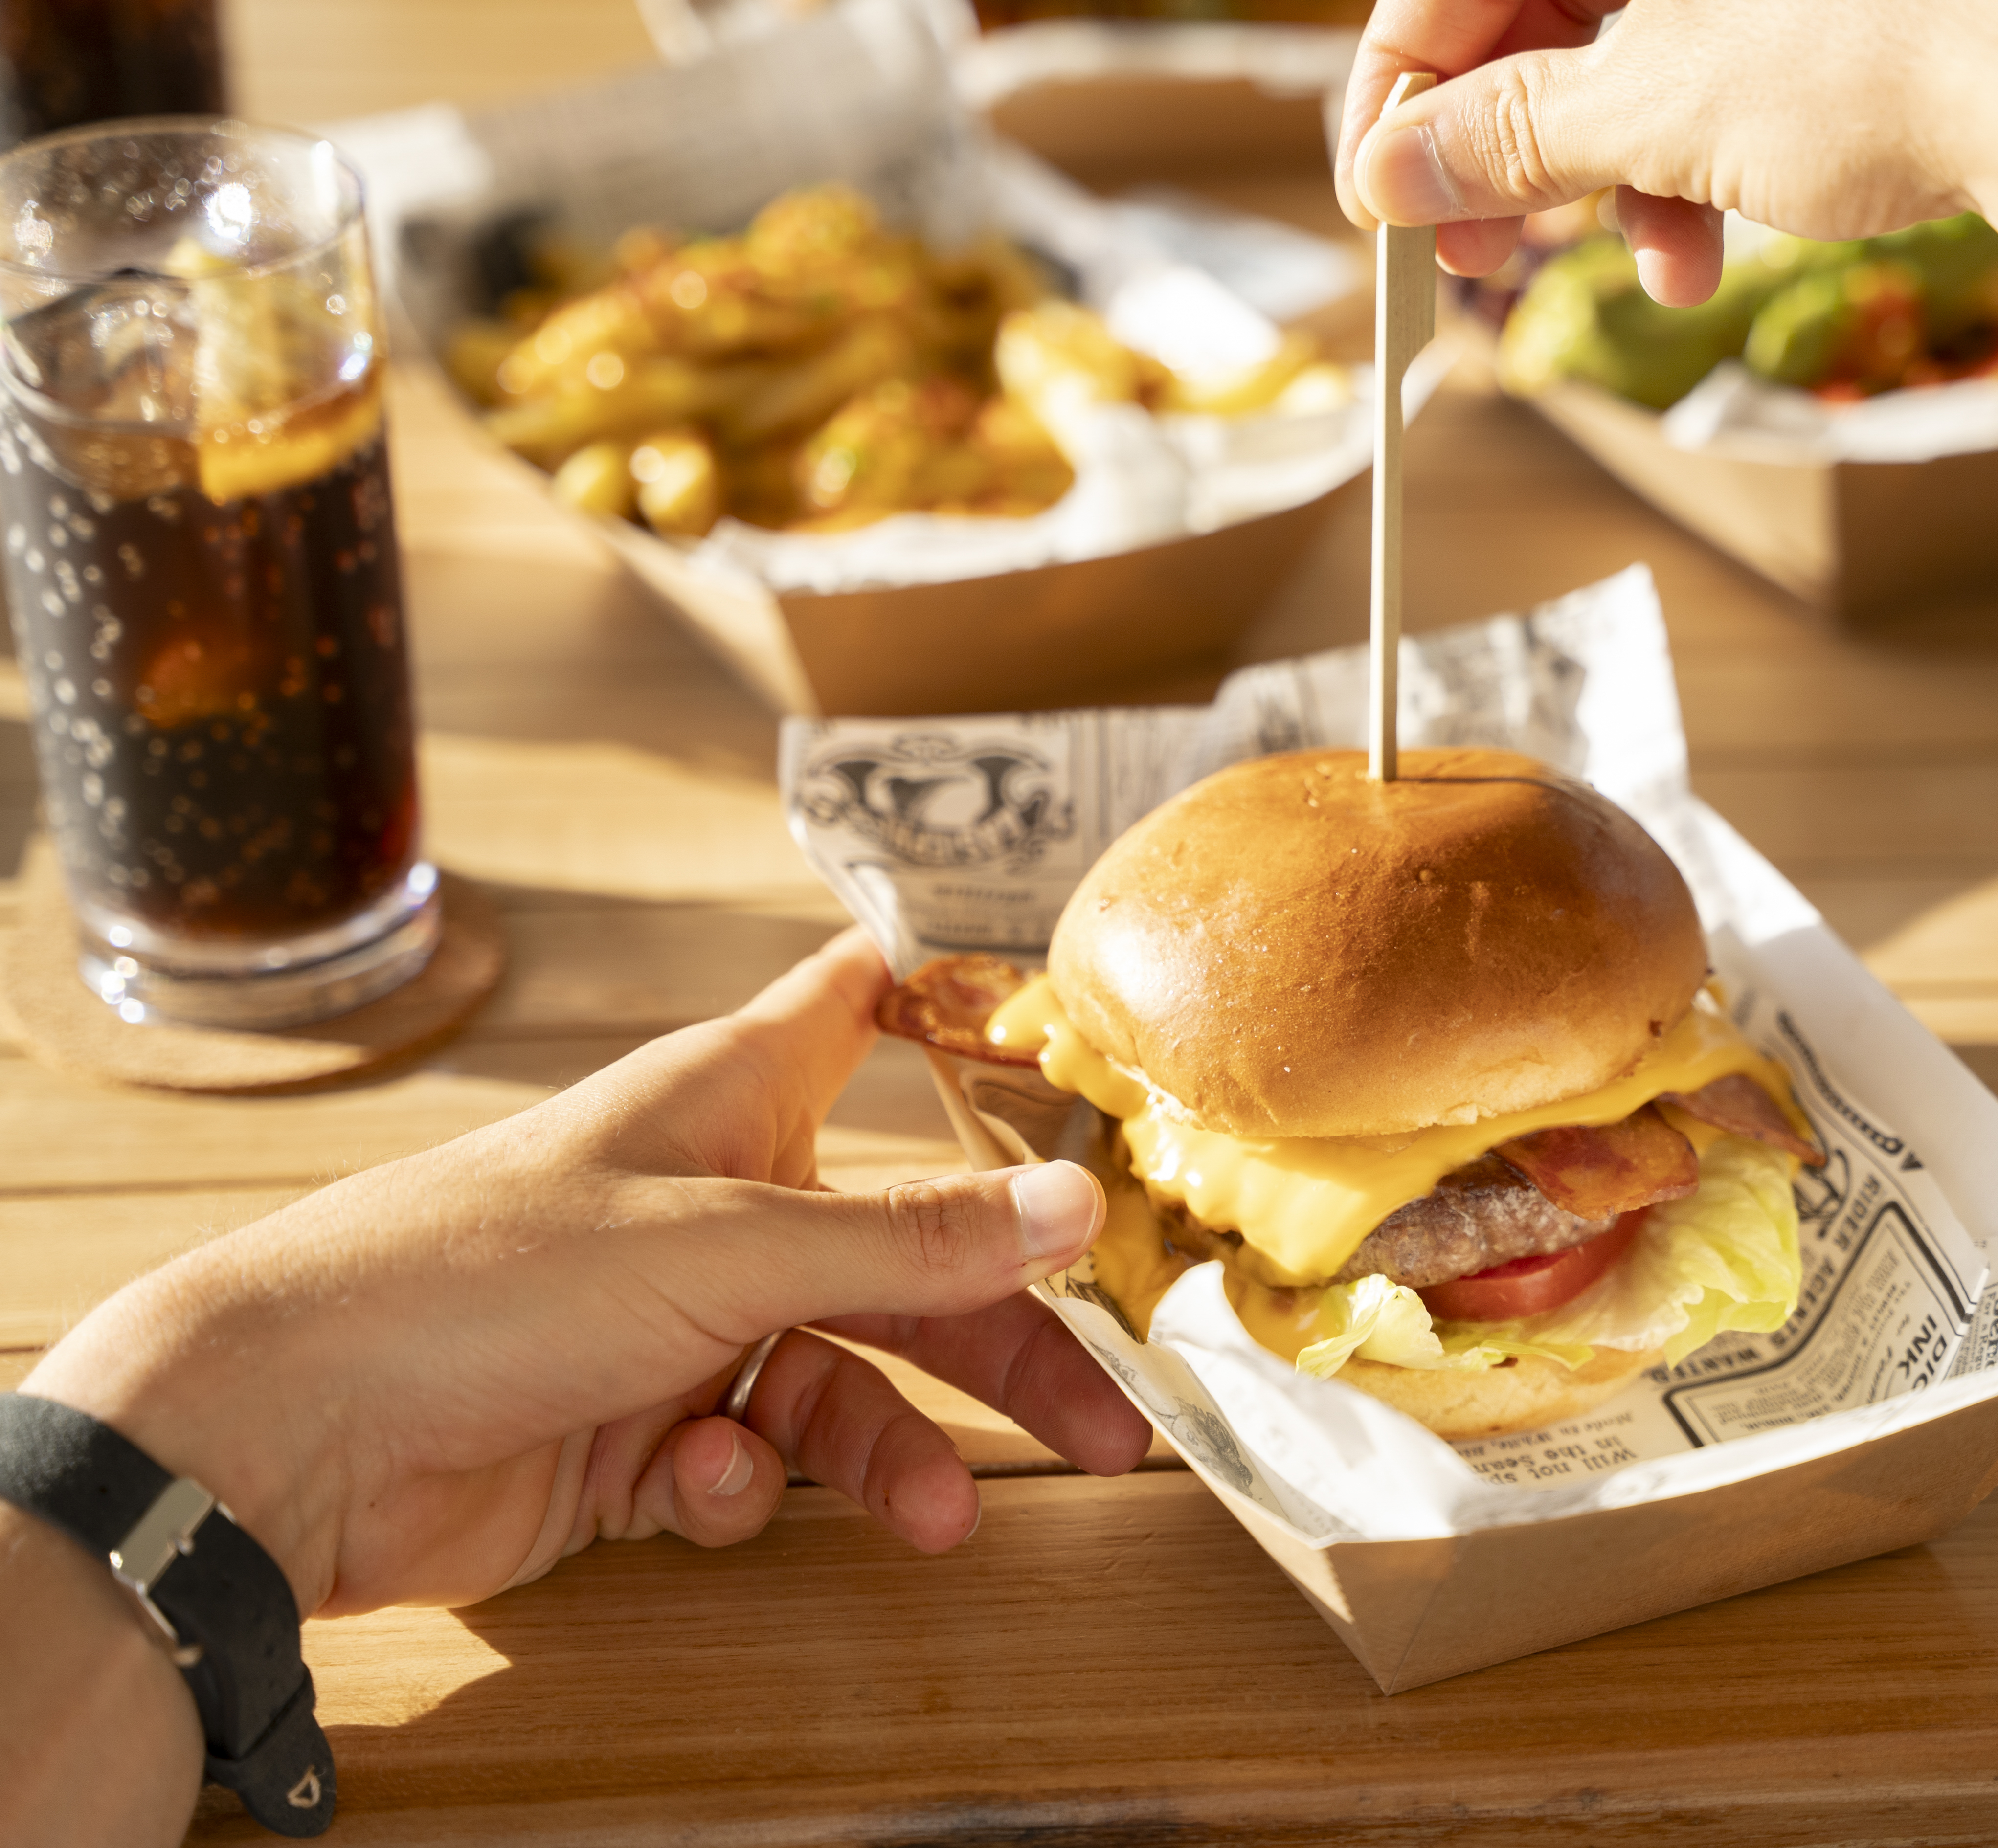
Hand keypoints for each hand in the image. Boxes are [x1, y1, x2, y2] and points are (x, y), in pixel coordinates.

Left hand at [21, 929, 1150, 1617]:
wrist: (292, 1435)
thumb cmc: (487, 1277)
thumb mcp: (727, 1247)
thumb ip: (910, 1241)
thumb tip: (1078, 1209)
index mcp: (734, 1104)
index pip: (862, 1009)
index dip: (961, 1010)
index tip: (1076, 1044)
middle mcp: (721, 1206)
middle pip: (908, 1261)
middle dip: (1007, 1347)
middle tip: (1113, 1429)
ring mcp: (680, 1328)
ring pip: (844, 1385)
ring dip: (892, 1451)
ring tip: (937, 1516)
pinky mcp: (639, 1440)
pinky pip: (750, 1462)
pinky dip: (745, 1482)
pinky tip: (704, 1478)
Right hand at [1332, 0, 1997, 302]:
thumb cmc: (1889, 41)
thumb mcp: (1660, 104)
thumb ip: (1510, 138)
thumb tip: (1392, 175)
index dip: (1401, 99)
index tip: (1389, 206)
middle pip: (1540, 9)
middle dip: (1514, 150)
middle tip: (1483, 262)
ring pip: (1632, 46)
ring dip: (1613, 175)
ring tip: (1653, 269)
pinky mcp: (1837, 0)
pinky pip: (1718, 58)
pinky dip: (1697, 154)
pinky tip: (1708, 239)